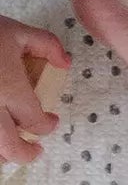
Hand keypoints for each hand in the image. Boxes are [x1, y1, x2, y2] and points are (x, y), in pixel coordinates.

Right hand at [0, 17, 66, 164]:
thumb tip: (64, 62)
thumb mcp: (16, 31)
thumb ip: (47, 45)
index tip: (51, 121)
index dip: (48, 125)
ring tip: (8, 147)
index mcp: (11, 90)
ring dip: (0, 152)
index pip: (35, 122)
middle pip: (9, 147)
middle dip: (25, 154)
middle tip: (34, 150)